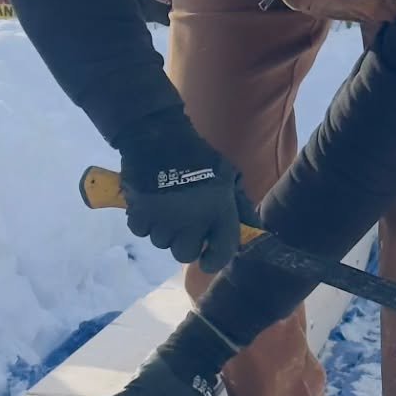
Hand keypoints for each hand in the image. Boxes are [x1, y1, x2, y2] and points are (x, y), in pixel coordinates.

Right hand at [116, 111, 255, 273]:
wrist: (159, 136)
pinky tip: (150, 207)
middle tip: (184, 228)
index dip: (215, 260)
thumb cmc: (198, 156)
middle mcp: (191, 222)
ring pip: (162, 243)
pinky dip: (144, 222)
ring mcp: (163, 220)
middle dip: (185, 244)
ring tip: (166, 212)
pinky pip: (141, 231)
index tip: (208, 257)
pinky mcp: (139, 214)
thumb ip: (241, 205)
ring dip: (164, 232)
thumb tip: (255, 228)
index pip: (221, 254)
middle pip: (185, 255)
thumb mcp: (228, 176)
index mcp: (217, 212)